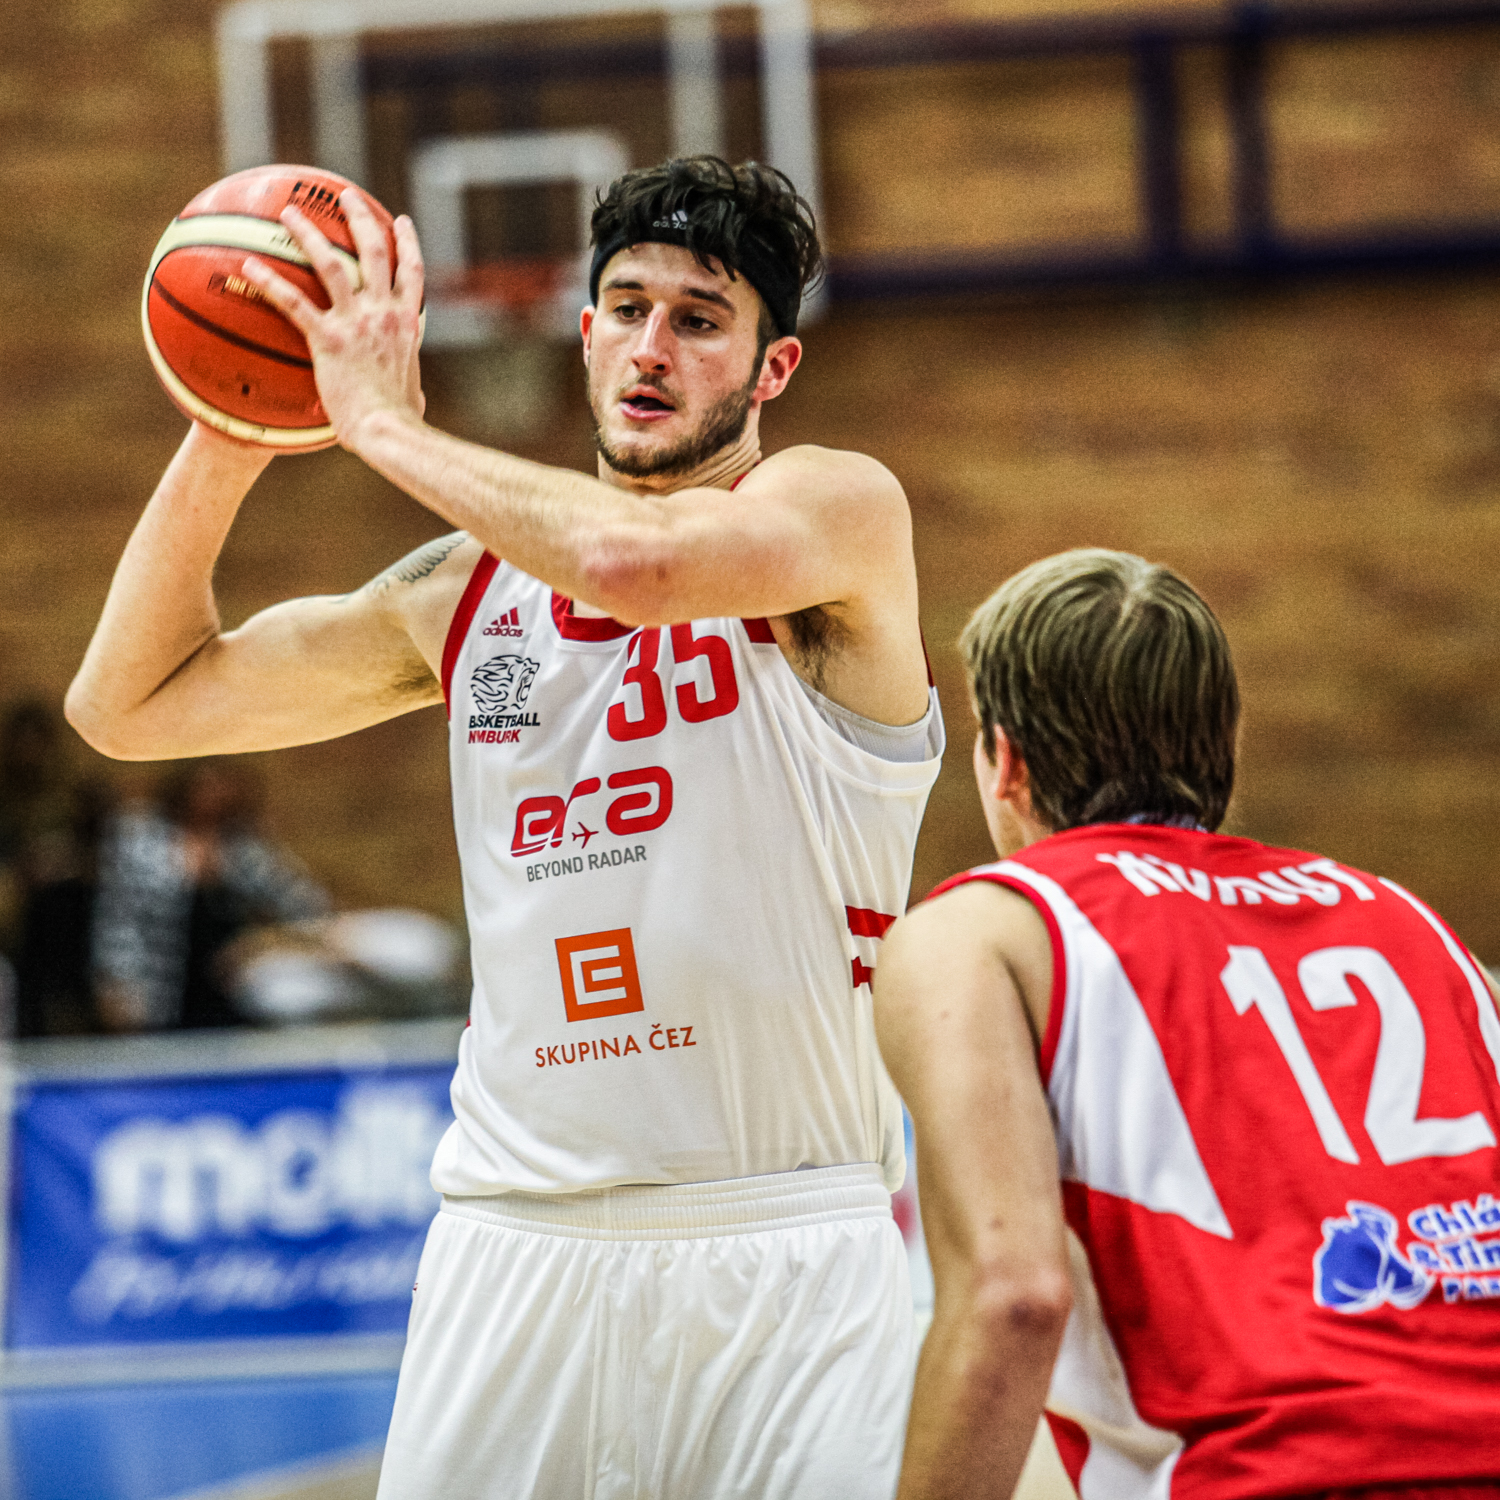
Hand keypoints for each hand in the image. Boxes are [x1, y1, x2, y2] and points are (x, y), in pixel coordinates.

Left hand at [241, 190, 426, 448]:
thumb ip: (411, 385)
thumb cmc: (400, 422)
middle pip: (374, 251)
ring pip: (331, 263)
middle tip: (345, 196)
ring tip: (289, 213)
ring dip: (308, 233)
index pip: (412, 273)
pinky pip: (293, 302)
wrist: (388, 432)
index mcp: (406, 325)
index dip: (407, 243)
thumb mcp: (413, 396)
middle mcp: (384, 314)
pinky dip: (269, 282)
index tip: (400, 222)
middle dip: (359, 218)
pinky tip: (248, 266)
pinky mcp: (328, 339)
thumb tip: (414, 398)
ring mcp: (356, 323)